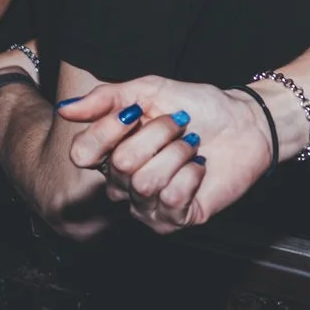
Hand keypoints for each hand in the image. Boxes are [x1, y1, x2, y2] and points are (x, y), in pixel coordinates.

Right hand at [56, 77, 275, 233]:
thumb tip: (65, 110)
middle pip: (120, 165)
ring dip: (178, 154)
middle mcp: (123, 184)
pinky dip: (192, 175)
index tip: (137, 111)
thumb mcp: (149, 91)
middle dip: (158, 135)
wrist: (244, 122)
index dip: (109, 129)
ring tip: (192, 146)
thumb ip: (106, 99)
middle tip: (180, 127)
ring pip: (146, 183)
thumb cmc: (197, 107)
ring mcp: (148, 206)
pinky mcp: (176, 219)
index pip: (82, 153)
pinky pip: (172, 199)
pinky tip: (200, 168)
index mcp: (110, 153)